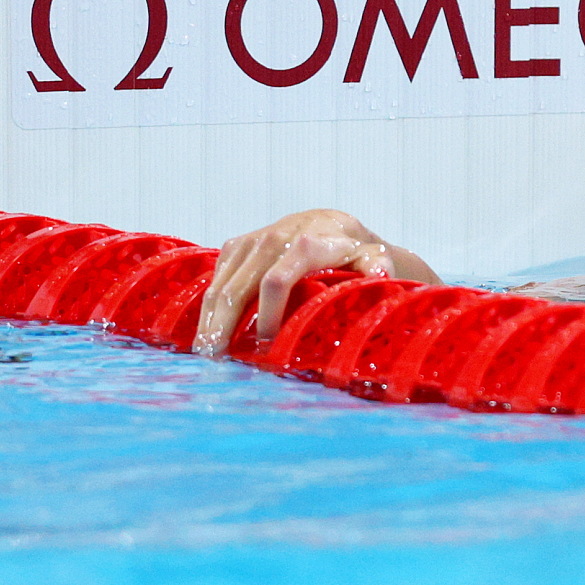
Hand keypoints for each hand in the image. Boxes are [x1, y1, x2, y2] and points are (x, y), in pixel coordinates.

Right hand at [192, 208, 438, 356]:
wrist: (332, 224)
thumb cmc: (353, 252)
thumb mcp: (372, 259)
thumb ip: (377, 266)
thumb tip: (380, 275)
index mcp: (307, 243)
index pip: (276, 281)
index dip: (267, 315)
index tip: (265, 345)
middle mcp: (275, 237)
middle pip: (239, 286)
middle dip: (225, 324)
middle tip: (216, 359)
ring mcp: (252, 240)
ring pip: (221, 282)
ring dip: (209, 319)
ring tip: (204, 352)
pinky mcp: (237, 245)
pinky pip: (216, 275)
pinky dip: (208, 304)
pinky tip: (205, 330)